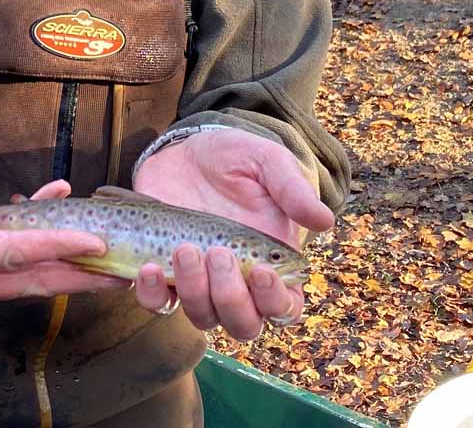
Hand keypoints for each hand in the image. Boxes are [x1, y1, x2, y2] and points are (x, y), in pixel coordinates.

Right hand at [0, 160, 125, 308]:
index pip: (6, 257)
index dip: (51, 246)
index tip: (92, 241)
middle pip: (28, 280)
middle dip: (78, 275)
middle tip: (125, 270)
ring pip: (26, 278)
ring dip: (68, 268)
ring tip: (113, 262)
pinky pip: (12, 261)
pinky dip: (39, 240)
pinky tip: (56, 202)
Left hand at [130, 129, 333, 339]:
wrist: (187, 148)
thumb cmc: (236, 157)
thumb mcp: (266, 162)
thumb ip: (292, 189)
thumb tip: (325, 220)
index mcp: (272, 263)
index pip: (285, 306)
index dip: (275, 300)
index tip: (260, 271)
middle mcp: (238, 282)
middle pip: (243, 324)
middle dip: (231, 297)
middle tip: (217, 253)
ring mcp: (199, 281)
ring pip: (203, 317)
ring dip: (193, 292)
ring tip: (183, 249)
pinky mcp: (164, 272)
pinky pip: (158, 303)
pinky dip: (152, 294)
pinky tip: (148, 268)